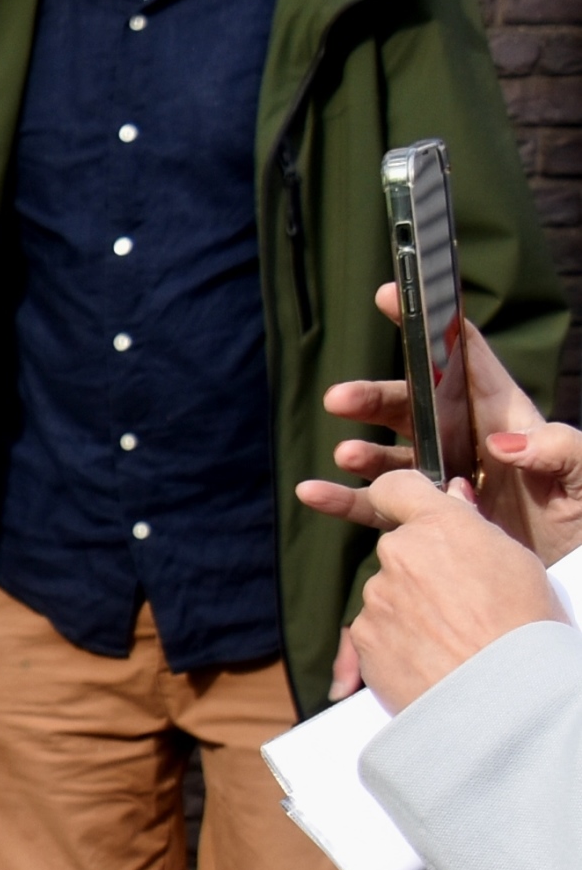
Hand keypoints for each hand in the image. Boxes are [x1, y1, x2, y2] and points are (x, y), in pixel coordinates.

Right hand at [305, 279, 581, 562]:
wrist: (570, 572)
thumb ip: (556, 447)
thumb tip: (499, 442)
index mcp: (504, 418)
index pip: (462, 361)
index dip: (429, 326)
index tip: (393, 297)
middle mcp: (466, 443)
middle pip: (411, 406)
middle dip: (374, 397)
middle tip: (341, 399)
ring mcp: (442, 481)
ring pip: (388, 455)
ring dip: (361, 450)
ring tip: (347, 455)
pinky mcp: (425, 520)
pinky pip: (375, 506)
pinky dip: (341, 499)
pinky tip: (313, 493)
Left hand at [342, 468, 567, 710]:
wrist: (502, 697)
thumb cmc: (524, 627)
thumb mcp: (516, 561)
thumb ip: (472, 526)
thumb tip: (451, 498)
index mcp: (440, 525)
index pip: (397, 487)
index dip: (398, 495)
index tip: (401, 504)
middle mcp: (398, 553)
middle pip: (398, 550)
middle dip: (419, 568)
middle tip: (458, 600)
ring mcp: (376, 596)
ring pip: (387, 593)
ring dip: (409, 609)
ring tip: (451, 636)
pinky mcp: (361, 637)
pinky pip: (374, 632)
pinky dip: (395, 642)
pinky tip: (431, 656)